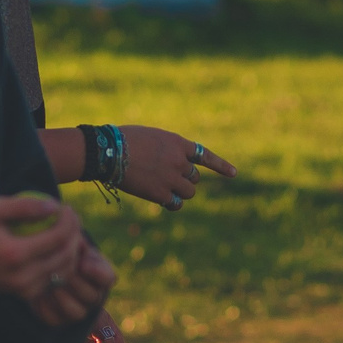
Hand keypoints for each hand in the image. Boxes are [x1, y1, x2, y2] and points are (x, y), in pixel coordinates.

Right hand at [0, 195, 85, 301]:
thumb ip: (23, 205)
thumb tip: (54, 206)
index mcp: (15, 253)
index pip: (58, 237)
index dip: (70, 221)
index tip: (68, 209)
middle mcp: (23, 275)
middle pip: (66, 255)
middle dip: (76, 234)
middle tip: (72, 219)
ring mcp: (25, 288)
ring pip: (65, 270)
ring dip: (72, 250)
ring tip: (68, 232)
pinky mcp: (25, 294)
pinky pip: (54, 280)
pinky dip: (62, 264)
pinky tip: (59, 248)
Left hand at [32, 240, 115, 326]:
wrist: (44, 269)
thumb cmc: (63, 252)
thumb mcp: (72, 244)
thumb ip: (77, 243)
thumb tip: (76, 242)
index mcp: (101, 276)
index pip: (108, 278)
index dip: (96, 272)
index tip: (82, 263)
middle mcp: (93, 297)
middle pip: (91, 296)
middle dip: (74, 283)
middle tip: (59, 271)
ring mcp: (77, 311)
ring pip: (76, 312)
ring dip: (61, 296)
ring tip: (49, 283)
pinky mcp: (57, 320)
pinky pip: (54, 319)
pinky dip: (45, 306)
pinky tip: (38, 293)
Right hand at [115, 126, 235, 209]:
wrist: (109, 152)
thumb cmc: (124, 141)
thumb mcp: (152, 138)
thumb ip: (167, 150)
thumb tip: (173, 168)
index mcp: (178, 143)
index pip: (205, 156)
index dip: (220, 165)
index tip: (233, 174)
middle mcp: (179, 161)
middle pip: (194, 178)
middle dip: (185, 180)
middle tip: (167, 178)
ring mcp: (172, 178)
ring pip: (188, 192)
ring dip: (180, 192)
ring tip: (162, 187)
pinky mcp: (161, 193)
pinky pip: (175, 203)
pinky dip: (172, 203)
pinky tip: (164, 200)